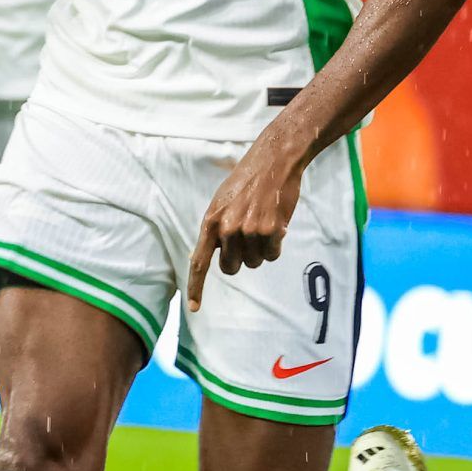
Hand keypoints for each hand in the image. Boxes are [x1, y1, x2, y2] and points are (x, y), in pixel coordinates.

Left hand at [187, 135, 306, 309]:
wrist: (273, 162)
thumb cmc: (246, 183)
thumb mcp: (221, 204)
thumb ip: (215, 229)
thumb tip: (209, 257)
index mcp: (210, 222)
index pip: (199, 262)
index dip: (196, 287)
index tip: (195, 308)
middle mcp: (226, 229)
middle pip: (231, 267)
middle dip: (240, 259)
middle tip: (248, 237)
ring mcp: (248, 231)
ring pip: (255, 262)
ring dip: (261, 249)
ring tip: (262, 223)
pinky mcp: (271, 231)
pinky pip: (273, 255)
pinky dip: (276, 245)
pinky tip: (276, 225)